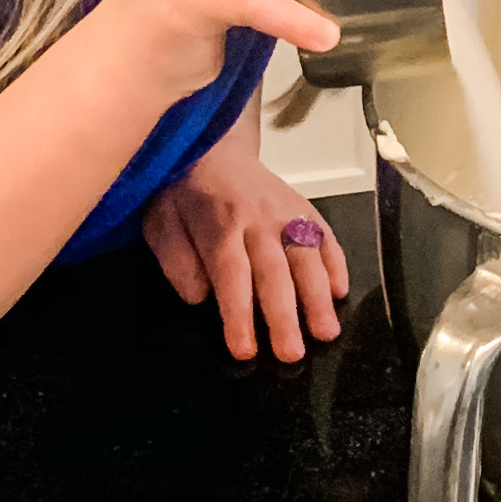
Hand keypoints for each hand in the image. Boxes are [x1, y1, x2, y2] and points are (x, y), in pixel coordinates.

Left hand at [145, 111, 350, 361]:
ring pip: (306, 256)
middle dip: (284, 316)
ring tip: (326, 332)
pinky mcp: (303, 206)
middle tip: (292, 354)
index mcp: (218, 226)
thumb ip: (177, 262)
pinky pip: (325, 235)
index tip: (245, 351)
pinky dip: (336, 263)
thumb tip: (203, 297)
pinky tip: (340, 293)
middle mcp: (257, 219)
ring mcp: (285, 211)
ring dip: (318, 296)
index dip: (239, 315)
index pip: (232, 277)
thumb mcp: (160, 225)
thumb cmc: (182, 196)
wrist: (212, 146)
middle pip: (274, 272)